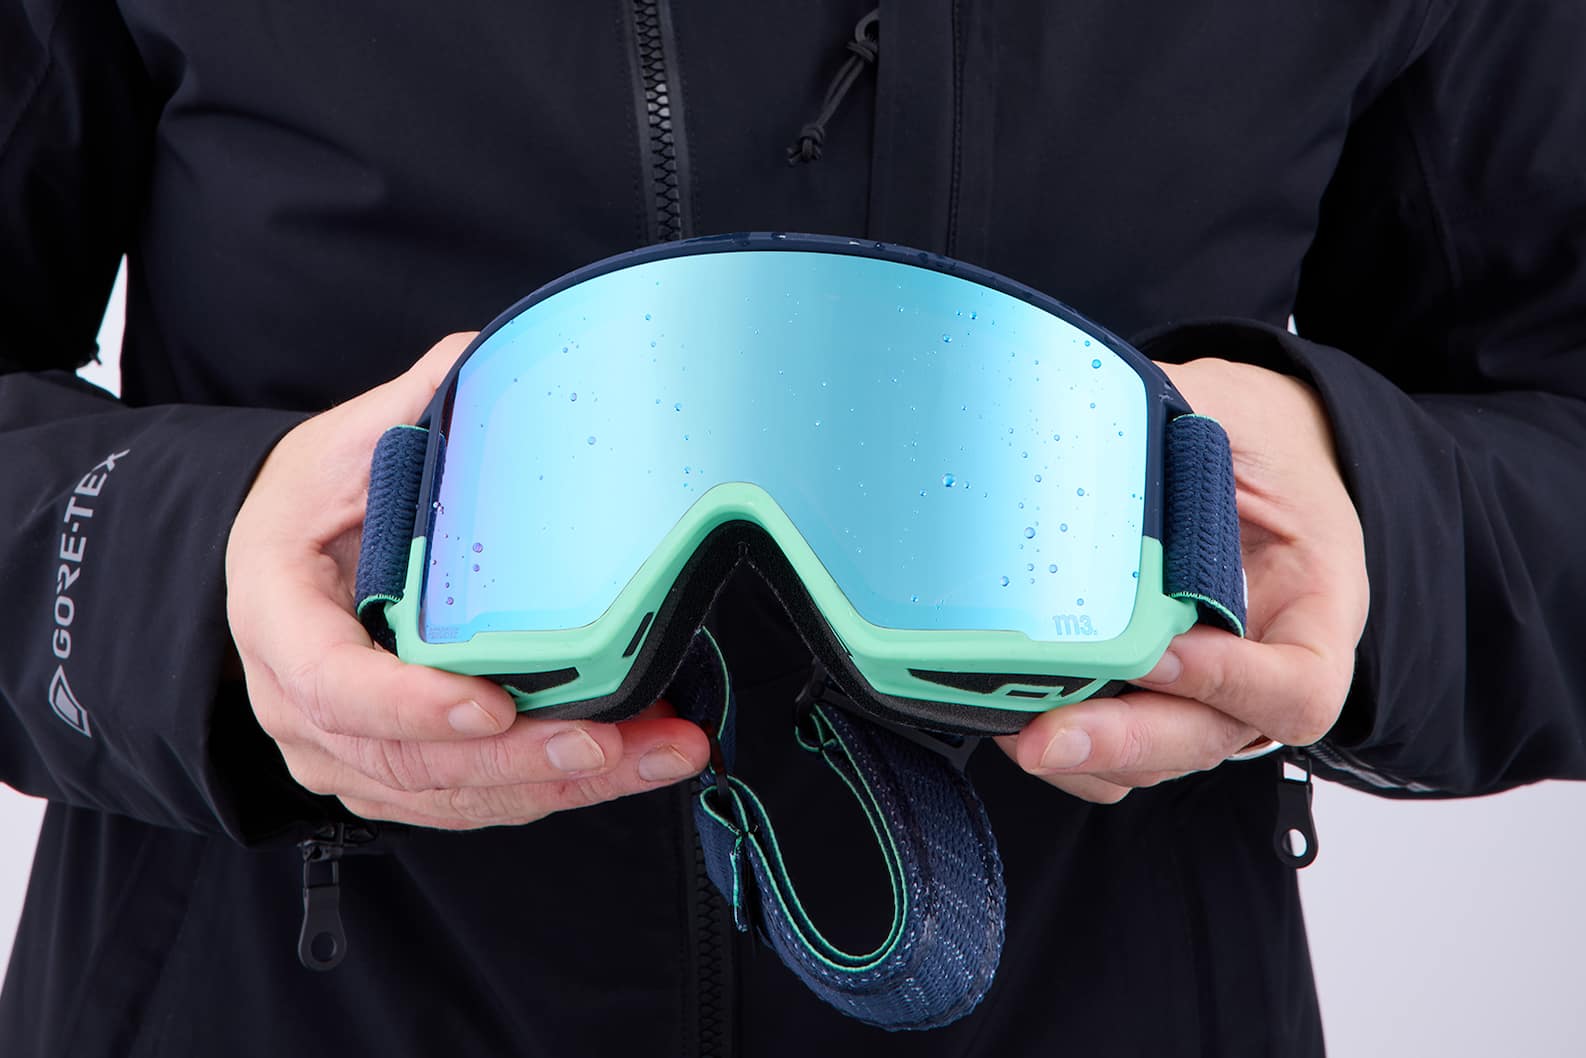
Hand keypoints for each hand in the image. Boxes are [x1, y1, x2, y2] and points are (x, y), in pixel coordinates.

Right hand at [225, 333, 710, 828]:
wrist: (285, 559)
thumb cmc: (315, 501)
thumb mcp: (347, 442)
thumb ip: (415, 406)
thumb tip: (485, 355)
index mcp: (277, 612)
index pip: (331, 680)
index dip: (409, 704)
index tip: (491, 707)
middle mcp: (298, 702)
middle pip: (407, 760)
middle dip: (523, 760)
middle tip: (617, 741)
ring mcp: (341, 751)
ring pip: (450, 796)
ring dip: (560, 784)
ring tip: (657, 752)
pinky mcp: (389, 777)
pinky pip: (468, 806)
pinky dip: (549, 793)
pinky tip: (624, 767)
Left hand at [998, 358, 1368, 802]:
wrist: (1258, 461)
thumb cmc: (1258, 443)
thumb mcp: (1236, 414)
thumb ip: (1181, 420)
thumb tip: (1082, 405)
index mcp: (1315, 606)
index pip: (1298, 685)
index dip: (1232, 683)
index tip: (1164, 652)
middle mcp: (1264, 669)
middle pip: (1207, 737)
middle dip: (1123, 741)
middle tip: (1046, 737)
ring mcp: (1207, 696)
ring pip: (1154, 756)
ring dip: (1084, 753)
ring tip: (1011, 723)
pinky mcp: (1153, 698)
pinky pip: (1118, 753)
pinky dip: (1069, 745)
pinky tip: (1010, 713)